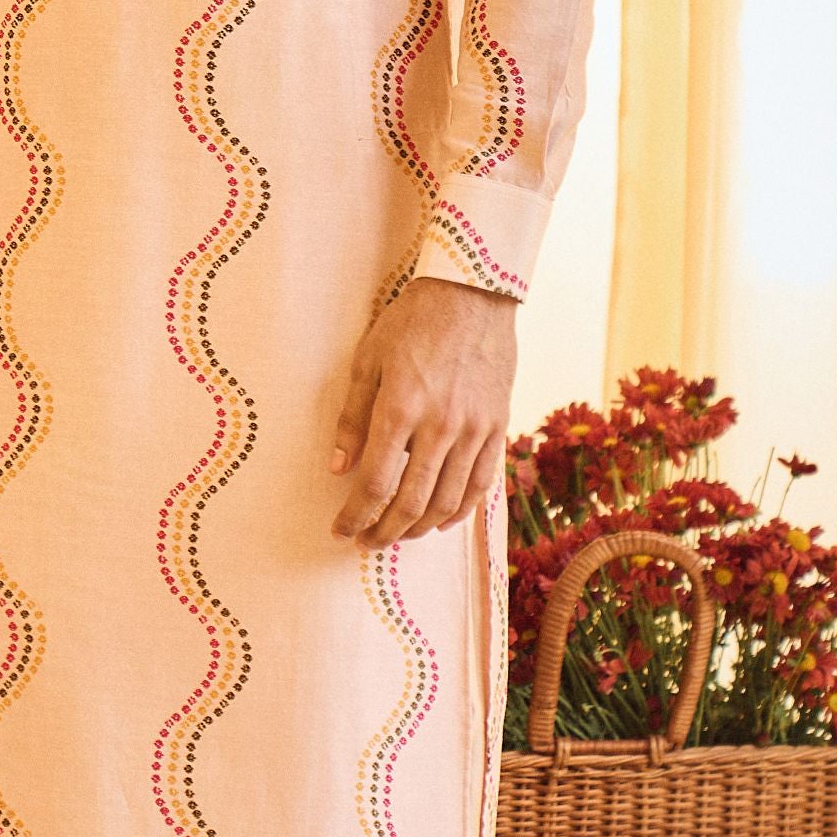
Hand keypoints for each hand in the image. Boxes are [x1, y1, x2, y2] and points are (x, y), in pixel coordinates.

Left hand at [329, 279, 516, 544]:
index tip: (341, 530)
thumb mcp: (367, 361)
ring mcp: (474, 429)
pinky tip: (441, 520)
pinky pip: (482, 484)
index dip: (355, 516)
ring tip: (399, 534)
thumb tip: (338, 468)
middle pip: (411, 502)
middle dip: (385, 532)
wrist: (472, 293)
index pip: (375, 484)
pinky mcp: (498, 426)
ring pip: (448, 501)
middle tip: (367, 542)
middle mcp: (440, 426)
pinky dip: (461, 511)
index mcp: (400, 409)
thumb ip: (352, 419)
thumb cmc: (411, 322)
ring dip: (419, 527)